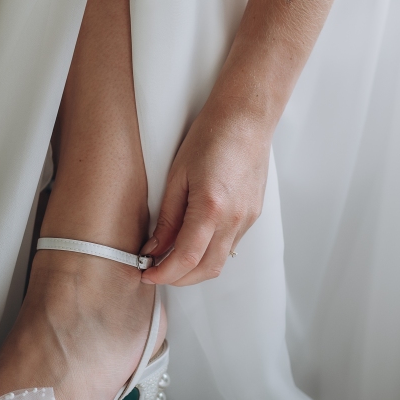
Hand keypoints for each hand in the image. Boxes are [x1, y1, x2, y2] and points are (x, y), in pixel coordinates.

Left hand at [141, 106, 271, 286]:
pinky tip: (193, 243)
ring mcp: (247, 220)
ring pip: (220, 262)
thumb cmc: (211, 138)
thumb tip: (154, 248)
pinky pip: (229, 247)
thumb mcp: (178, 176)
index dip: (164, 274)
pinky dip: (208, 254)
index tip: (146, 274)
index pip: (186, 258)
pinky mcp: (252, 216)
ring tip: (170, 260)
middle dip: (178, 279)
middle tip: (155, 272)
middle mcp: (234, 220)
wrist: (246, 120)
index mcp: (211, 208)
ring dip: (194, 269)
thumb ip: (167, 218)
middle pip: (206, 270)